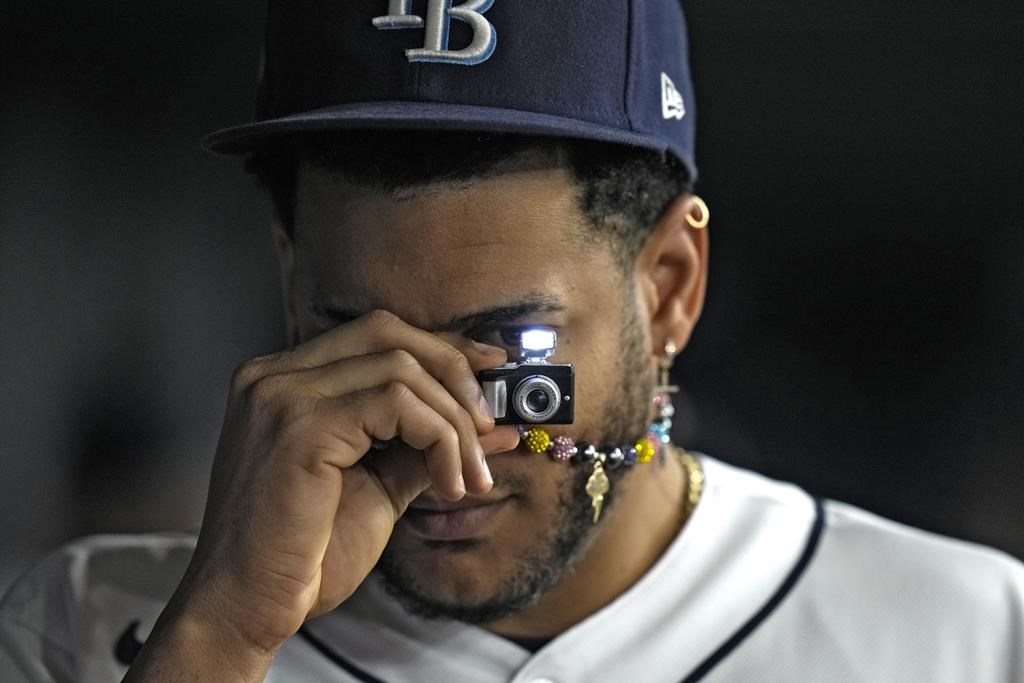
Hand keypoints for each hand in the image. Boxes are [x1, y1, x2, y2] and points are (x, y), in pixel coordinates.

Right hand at [128, 310, 517, 678]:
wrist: (246, 607)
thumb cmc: (304, 554)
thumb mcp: (379, 485)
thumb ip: (429, 446)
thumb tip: (498, 427)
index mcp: (284, 381)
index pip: (376, 334)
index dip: (441, 347)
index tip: (490, 369)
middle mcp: (274, 375)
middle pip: (389, 332)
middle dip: (454, 371)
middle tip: (488, 424)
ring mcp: (282, 396)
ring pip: (402, 369)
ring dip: (454, 423)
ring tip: (467, 476)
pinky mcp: (300, 427)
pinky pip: (398, 404)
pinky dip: (439, 438)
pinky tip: (446, 482)